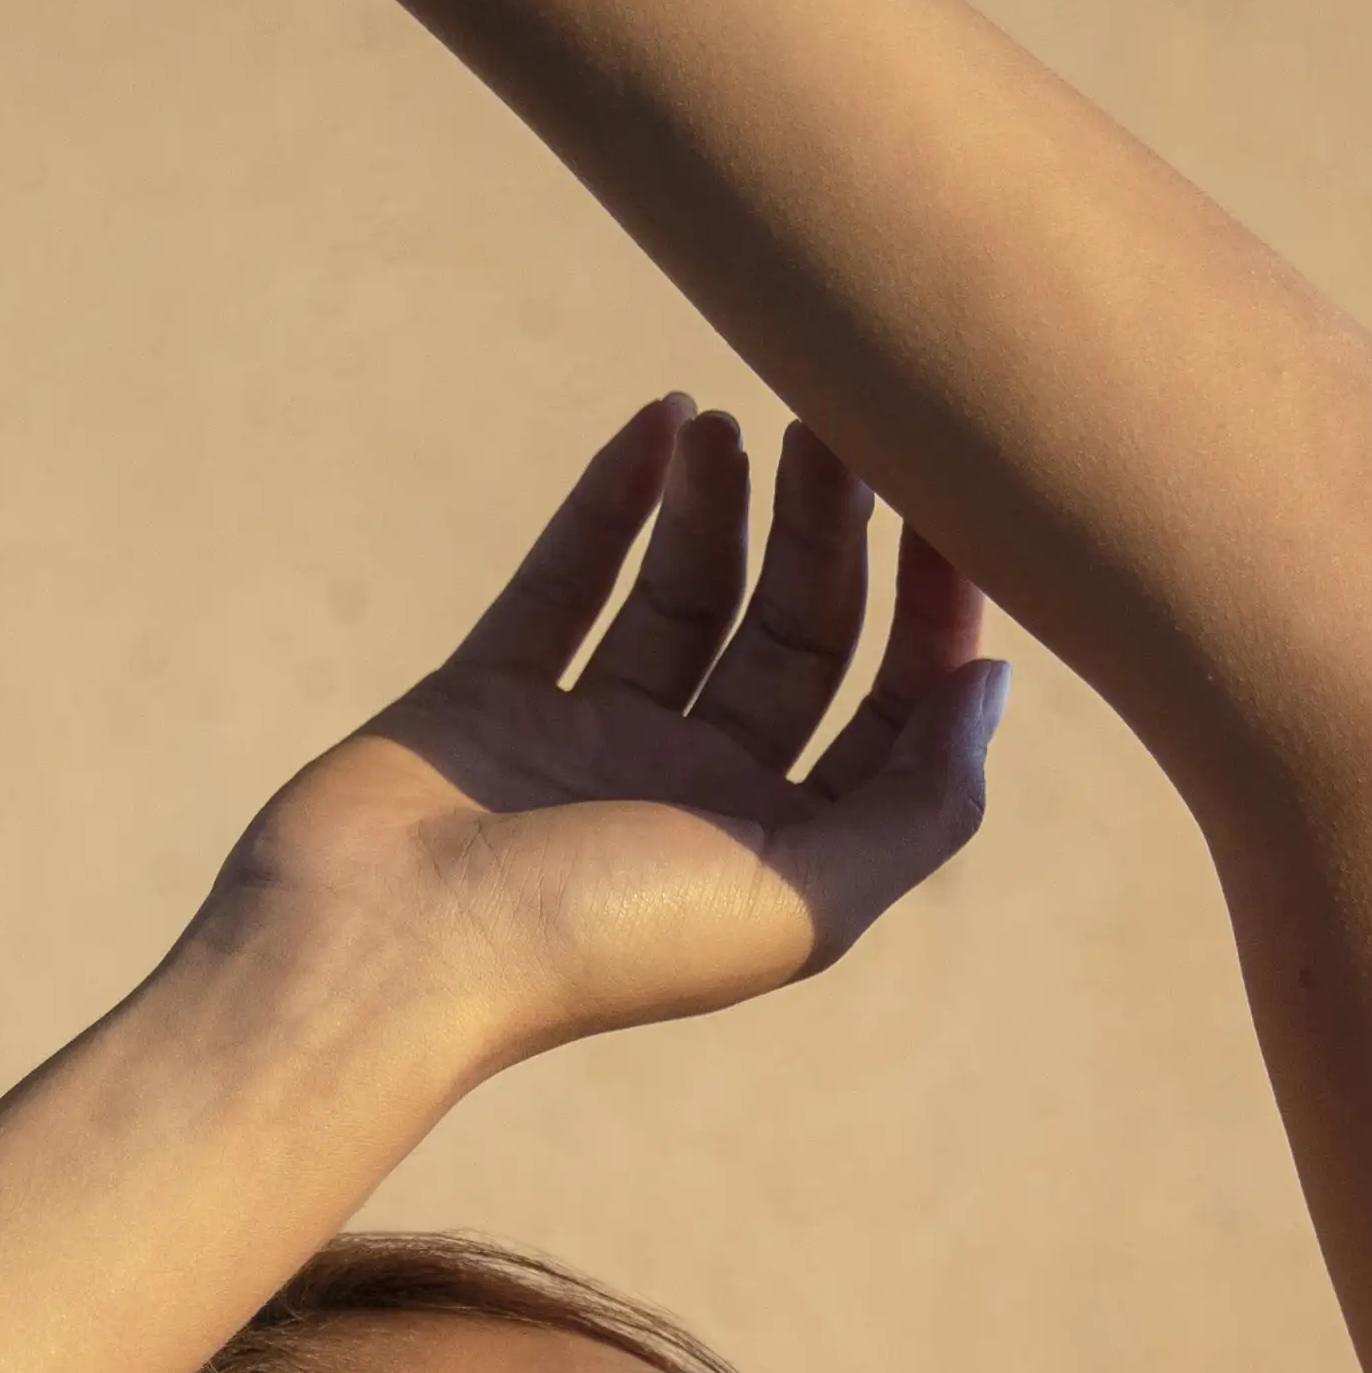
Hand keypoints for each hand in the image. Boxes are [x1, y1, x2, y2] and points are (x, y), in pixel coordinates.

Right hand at [206, 398, 1006, 1069]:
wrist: (380, 951)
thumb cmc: (595, 942)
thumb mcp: (801, 898)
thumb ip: (920, 806)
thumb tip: (991, 688)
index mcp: (778, 851)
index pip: (888, 712)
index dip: (930, 612)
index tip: (942, 505)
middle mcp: (694, 795)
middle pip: (795, 638)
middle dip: (827, 533)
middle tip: (831, 432)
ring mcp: (590, 741)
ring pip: (686, 596)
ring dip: (727, 506)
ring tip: (739, 421)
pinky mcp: (491, 694)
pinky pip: (568, 578)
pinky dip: (616, 501)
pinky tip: (661, 424)